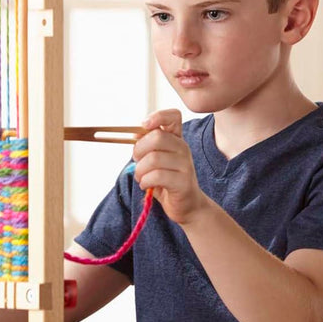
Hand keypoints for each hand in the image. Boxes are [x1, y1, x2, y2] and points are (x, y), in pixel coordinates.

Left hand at [133, 109, 209, 225]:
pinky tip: (147, 186)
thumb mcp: (155, 159)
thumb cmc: (167, 180)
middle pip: (157, 137)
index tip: (144, 125)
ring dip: (140, 170)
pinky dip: (145, 181)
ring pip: (153, 158)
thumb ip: (147, 145)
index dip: (158, 116)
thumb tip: (135, 134)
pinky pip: (156, 176)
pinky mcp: (183, 182)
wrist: (187, 206)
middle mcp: (183, 148)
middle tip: (137, 160)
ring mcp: (185, 165)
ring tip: (141, 177)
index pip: (173, 116)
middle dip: (139, 149)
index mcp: (176, 139)